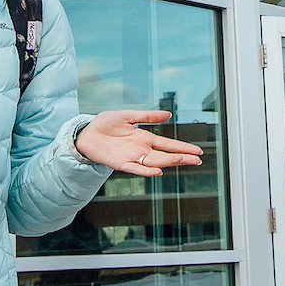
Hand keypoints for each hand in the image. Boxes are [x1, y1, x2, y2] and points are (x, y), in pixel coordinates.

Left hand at [74, 111, 203, 176]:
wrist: (86, 133)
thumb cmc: (106, 124)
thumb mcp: (128, 115)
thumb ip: (147, 116)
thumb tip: (168, 115)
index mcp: (145, 138)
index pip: (168, 144)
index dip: (183, 148)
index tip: (197, 151)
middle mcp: (141, 150)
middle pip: (165, 155)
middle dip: (182, 157)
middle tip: (197, 160)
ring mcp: (132, 157)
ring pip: (154, 162)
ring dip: (168, 162)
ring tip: (182, 160)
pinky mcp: (120, 164)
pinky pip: (135, 168)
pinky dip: (146, 170)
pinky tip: (158, 170)